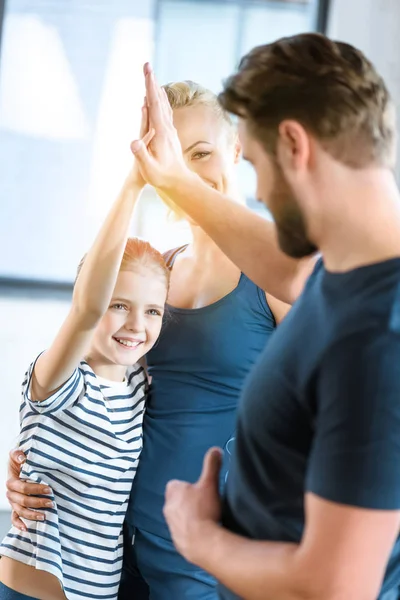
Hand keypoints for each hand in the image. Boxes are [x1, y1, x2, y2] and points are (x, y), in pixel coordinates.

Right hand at [6, 449, 52, 530]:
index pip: (23, 487)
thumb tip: (23, 458)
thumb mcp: (17, 453)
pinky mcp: (15, 506)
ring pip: (20, 511)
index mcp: (11, 481)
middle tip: (51, 502)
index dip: (36, 489)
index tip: (49, 489)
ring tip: (45, 516)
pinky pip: (14, 518)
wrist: (18, 464)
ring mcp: (12, 501)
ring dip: (32, 514)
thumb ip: (18, 454)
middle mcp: (10, 493)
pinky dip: (19, 524)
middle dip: (37, 502)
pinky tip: (27, 529)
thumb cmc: (20, 459)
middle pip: (23, 501)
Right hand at [130, 63, 191, 189]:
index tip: (147, 71)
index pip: (154, 104)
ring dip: (156, 90)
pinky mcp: (170, 136)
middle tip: (147, 66)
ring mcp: (170, 132)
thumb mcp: (149, 168)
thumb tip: (133, 142)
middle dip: (152, 82)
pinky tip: (159, 100)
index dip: (150, 86)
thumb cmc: (163, 177)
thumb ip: (141, 155)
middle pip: (159, 100)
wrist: (180, 183)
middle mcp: (167, 128)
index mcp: (161, 132)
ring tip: (152, 78)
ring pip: (163, 106)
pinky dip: (160, 103)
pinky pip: (165, 114)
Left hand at [163, 447, 222, 565]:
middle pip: (176, 500)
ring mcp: (170, 525)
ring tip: (203, 519)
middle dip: (186, 502)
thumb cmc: (204, 509)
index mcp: (173, 491)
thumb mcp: (210, 483)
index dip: (186, 487)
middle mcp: (167, 507)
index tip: (199, 491)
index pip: (176, 484)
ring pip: (177, 516)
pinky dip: (189, 531)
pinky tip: (201, 532)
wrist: (202, 542)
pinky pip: (181, 532)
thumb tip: (215, 449)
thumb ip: (212, 465)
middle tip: (203, 504)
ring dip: (187, 516)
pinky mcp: (175, 540)